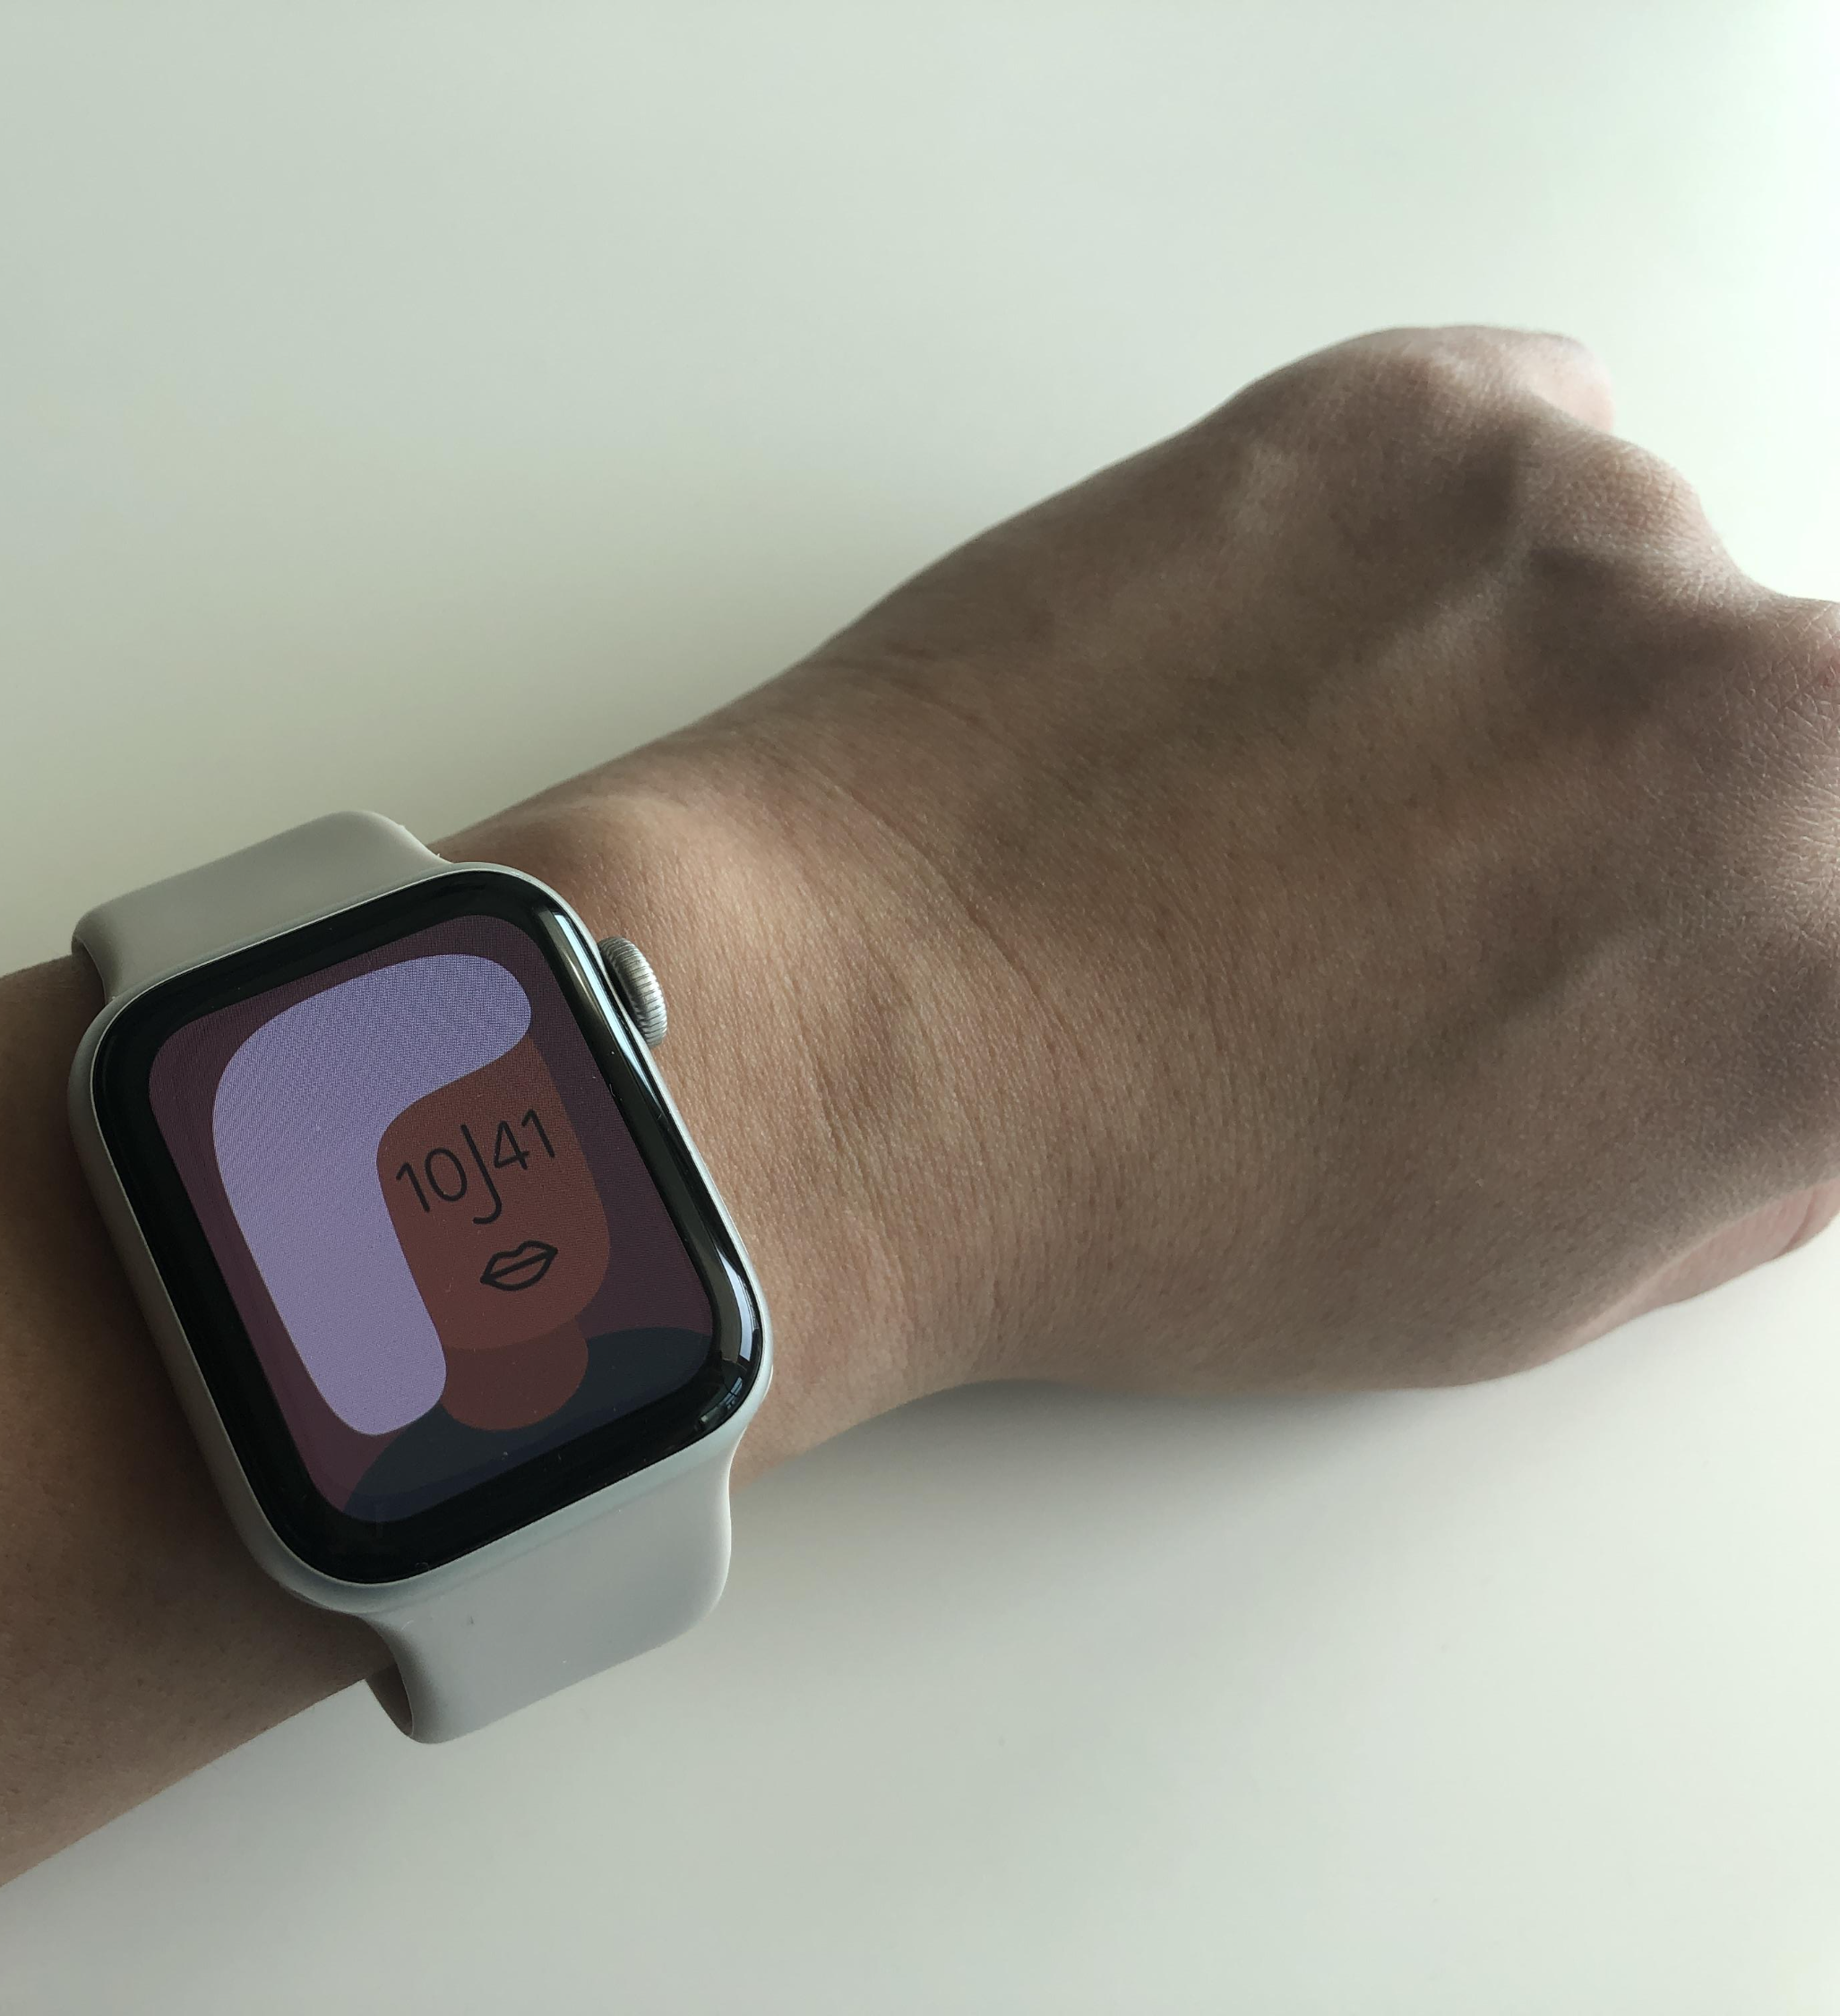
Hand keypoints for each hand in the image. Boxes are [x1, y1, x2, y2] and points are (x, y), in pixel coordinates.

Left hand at [465, 327, 1839, 1452]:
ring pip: (1637, 584)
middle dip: (1651, 807)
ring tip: (1283, 793)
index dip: (1744, 934)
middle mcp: (1766, 721)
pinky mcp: (1413, 416)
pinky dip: (1428, 539)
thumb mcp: (1524, 1269)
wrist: (862, 1035)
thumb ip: (1744, 1113)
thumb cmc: (1143, 1199)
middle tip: (1452, 887)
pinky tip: (1267, 665)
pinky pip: (1520, 437)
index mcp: (1833, 976)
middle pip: (1790, 730)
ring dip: (1515, 672)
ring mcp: (1590, 537)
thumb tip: (1793, 1019)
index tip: (1641, 937)